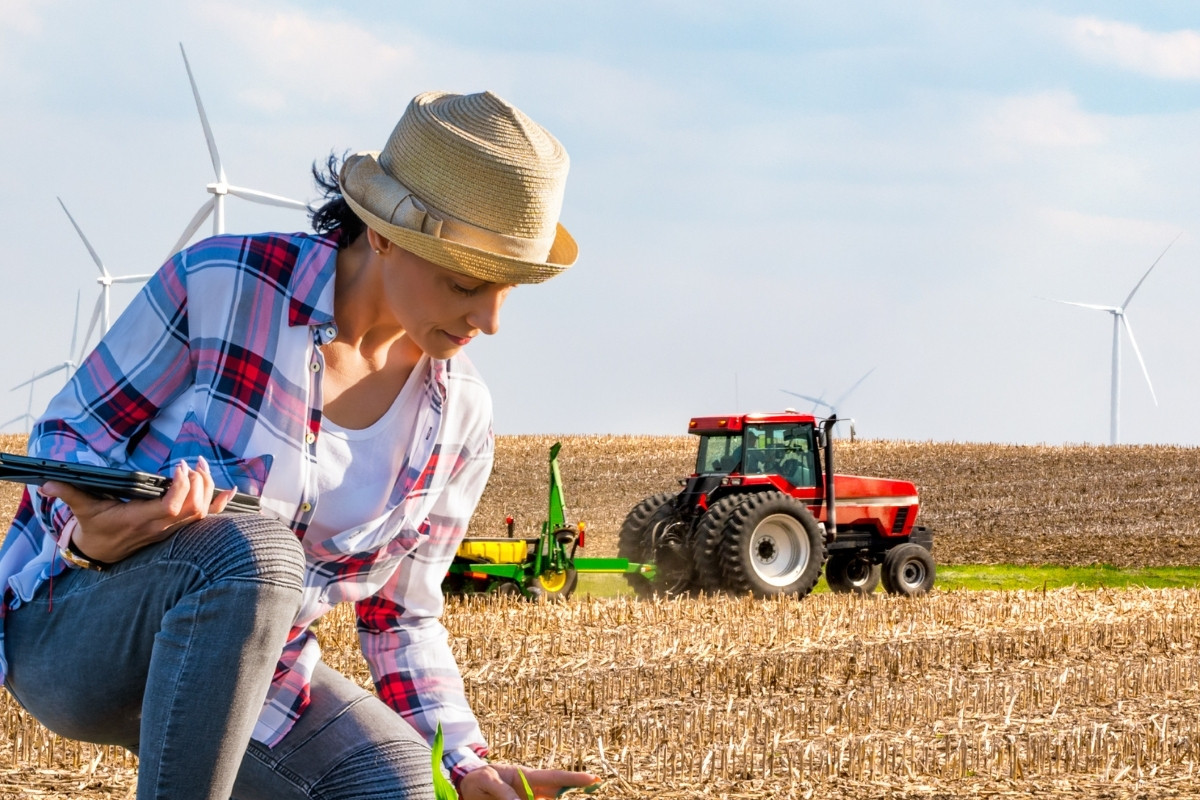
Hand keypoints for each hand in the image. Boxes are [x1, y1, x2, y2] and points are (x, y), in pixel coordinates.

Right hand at [38, 456, 235, 563]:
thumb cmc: (94, 528)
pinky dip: (220, 506)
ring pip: (200, 514)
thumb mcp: (82, 510)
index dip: (181, 488)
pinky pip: (204, 520)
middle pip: (192, 510)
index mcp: (139, 520)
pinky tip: (230, 491)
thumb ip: (69, 493)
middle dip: (199, 484)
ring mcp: (170, 531)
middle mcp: (159, 528)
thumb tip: (46, 483)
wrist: (101, 553)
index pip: (170, 507)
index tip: (178, 466)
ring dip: (208, 489)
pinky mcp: (175, 530)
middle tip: (193, 461)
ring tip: (202, 465)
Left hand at [457, 763, 597, 799]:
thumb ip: (503, 791)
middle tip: (590, 788)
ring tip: (549, 793)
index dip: (575, 778)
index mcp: (527, 776)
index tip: (594, 779)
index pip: (555, 777)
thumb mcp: (487, 780)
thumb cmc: (479, 778)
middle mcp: (532, 790)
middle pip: (557, 794)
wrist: (467, 786)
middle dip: (573, 793)